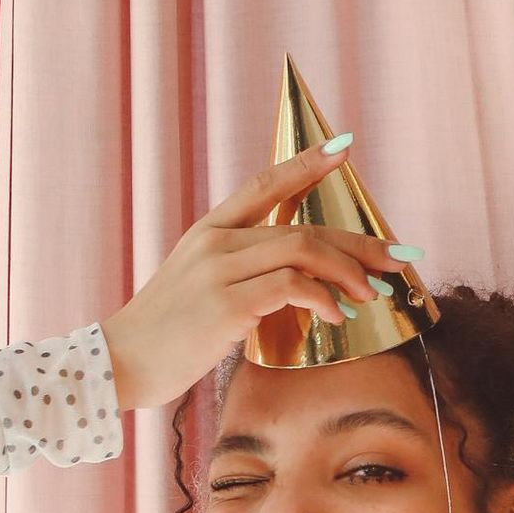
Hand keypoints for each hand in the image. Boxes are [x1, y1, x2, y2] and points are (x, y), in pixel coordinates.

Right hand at [101, 144, 402, 410]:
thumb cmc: (163, 336)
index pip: (264, 184)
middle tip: (396, 257)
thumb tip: (294, 283)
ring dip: (348, 271)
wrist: (117, 364)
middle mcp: (215, 242)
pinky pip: (291, 285)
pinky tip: (335, 315)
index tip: (344, 149)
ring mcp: (219, 271)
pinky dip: (323, 298)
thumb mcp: (198, 288)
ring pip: (302, 249)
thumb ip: (239, 274)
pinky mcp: (225, 305)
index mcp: (208, 231)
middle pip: (302, 225)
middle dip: (358, 242)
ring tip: (371, 292)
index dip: (306, 163)